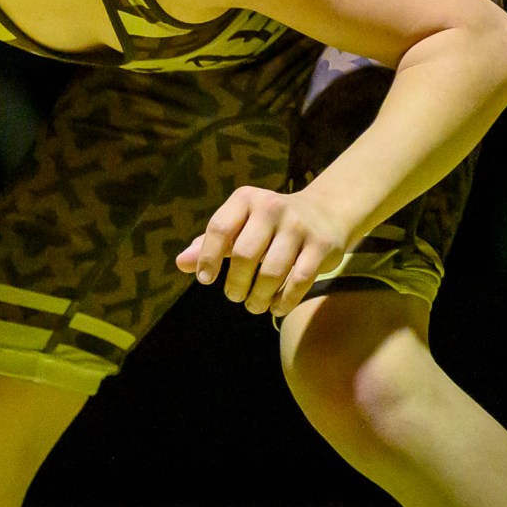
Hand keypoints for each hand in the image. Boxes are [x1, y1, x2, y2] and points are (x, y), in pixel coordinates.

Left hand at [176, 186, 351, 317]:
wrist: (325, 212)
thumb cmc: (268, 225)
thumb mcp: (238, 226)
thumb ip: (209, 244)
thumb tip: (181, 263)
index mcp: (246, 199)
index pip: (219, 229)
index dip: (208, 258)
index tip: (205, 280)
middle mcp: (272, 207)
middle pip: (244, 255)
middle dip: (236, 283)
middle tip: (234, 296)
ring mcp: (299, 226)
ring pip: (272, 272)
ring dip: (258, 296)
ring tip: (253, 304)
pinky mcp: (321, 245)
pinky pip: (299, 280)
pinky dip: (284, 300)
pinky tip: (276, 307)